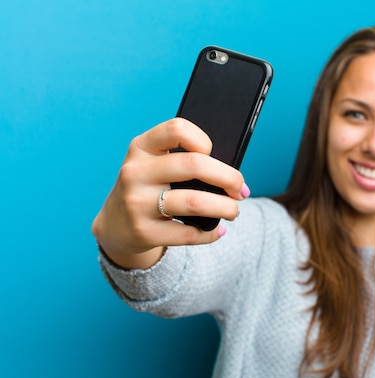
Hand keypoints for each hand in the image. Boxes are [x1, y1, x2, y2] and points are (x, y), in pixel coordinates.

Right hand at [91, 118, 247, 268]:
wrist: (116, 224)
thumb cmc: (149, 187)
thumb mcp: (154, 165)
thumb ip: (183, 160)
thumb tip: (231, 176)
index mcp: (142, 147)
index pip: (176, 129)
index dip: (202, 139)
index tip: (213, 152)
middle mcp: (136, 172)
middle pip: (194, 165)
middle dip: (229, 178)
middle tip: (241, 189)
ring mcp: (137, 203)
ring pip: (195, 202)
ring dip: (226, 207)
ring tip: (234, 210)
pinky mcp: (143, 232)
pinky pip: (188, 234)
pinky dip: (211, 234)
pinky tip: (217, 230)